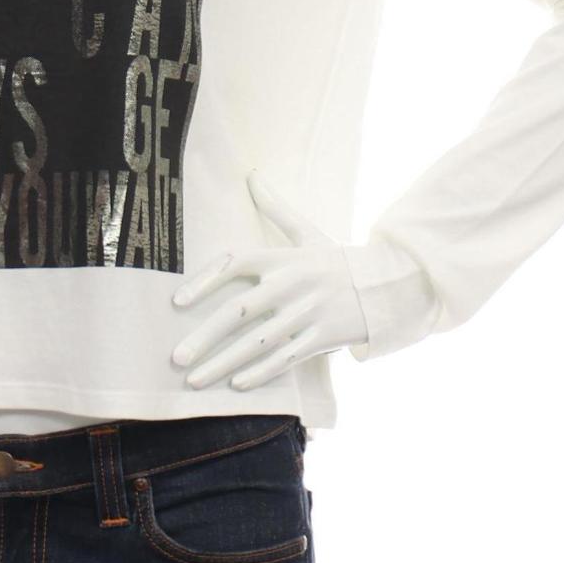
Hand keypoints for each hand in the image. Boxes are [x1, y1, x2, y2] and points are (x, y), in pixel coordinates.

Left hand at [170, 169, 369, 389]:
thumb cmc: (338, 261)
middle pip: (239, 313)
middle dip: (204, 338)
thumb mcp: (309, 233)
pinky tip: (235, 386)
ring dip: (223, 364)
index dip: (204, 281)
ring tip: (193, 380)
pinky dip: (260, 374)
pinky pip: (286, 360)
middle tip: (175, 358)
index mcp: (284, 258)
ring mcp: (308, 313)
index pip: (235, 263)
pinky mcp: (324, 337)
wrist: (388, 285)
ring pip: (258, 344)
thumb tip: (253, 176)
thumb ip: (277, 209)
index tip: (177, 302)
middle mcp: (292, 285)